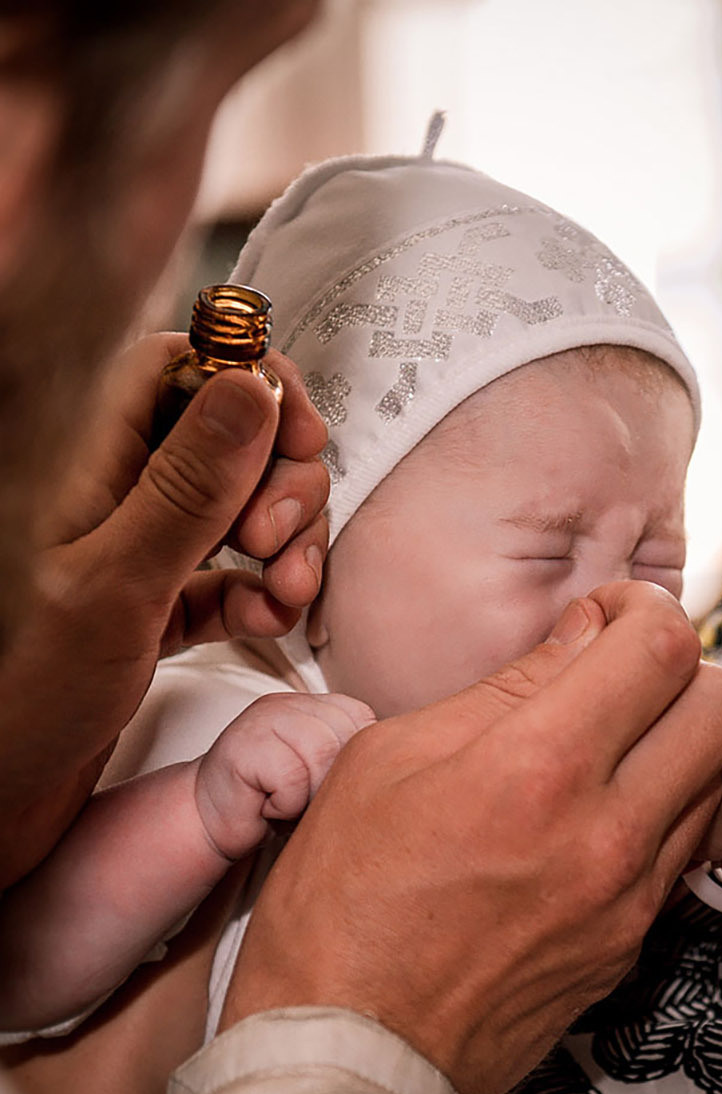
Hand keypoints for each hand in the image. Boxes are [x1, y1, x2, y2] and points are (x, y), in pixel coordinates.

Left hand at [0, 333, 328, 885]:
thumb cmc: (22, 700)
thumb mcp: (114, 586)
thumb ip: (187, 488)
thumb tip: (250, 392)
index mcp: (83, 465)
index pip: (180, 368)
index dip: (249, 387)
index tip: (295, 435)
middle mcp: (113, 497)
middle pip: (229, 439)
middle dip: (279, 484)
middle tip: (271, 540)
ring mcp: (137, 550)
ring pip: (240, 508)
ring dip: (284, 545)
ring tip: (282, 591)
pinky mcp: (157, 604)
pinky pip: (230, 575)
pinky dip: (261, 593)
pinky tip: (264, 620)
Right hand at [196, 692, 374, 860]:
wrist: (211, 820)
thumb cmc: (273, 803)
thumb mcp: (321, 775)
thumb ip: (351, 759)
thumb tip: (401, 769)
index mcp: (314, 705)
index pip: (364, 722)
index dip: (354, 765)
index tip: (325, 787)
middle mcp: (290, 703)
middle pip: (345, 741)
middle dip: (330, 785)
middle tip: (302, 801)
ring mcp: (264, 718)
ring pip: (320, 756)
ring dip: (307, 797)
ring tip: (285, 804)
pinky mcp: (244, 745)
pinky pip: (291, 778)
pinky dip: (284, 806)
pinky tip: (265, 805)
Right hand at [222, 583, 721, 1093]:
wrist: (349, 1051)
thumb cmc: (340, 905)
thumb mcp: (386, 759)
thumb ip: (501, 690)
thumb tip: (582, 637)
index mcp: (535, 768)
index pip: (662, 645)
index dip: (643, 608)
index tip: (607, 617)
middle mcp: (606, 834)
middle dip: (681, 669)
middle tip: (620, 676)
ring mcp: (629, 900)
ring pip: (719, 779)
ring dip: (680, 742)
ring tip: (609, 746)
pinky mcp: (630, 947)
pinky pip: (683, 851)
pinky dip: (661, 812)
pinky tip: (596, 816)